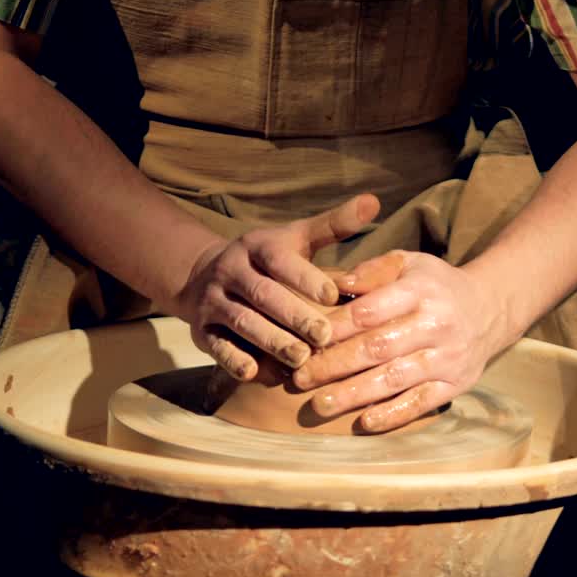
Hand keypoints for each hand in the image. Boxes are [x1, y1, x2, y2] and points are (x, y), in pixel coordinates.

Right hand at [172, 195, 380, 380]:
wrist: (204, 275)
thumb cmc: (269, 260)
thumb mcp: (296, 238)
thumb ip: (333, 225)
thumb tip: (373, 202)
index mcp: (257, 246)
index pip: (280, 260)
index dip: (305, 278)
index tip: (333, 296)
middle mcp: (231, 270)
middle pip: (263, 294)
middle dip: (293, 316)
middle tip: (324, 336)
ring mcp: (213, 300)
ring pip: (241, 321)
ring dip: (270, 341)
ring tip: (300, 359)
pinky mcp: (202, 330)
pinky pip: (217, 346)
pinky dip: (234, 360)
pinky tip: (256, 374)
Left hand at [291, 250, 518, 432]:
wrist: (490, 308)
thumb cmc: (435, 286)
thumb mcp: (409, 263)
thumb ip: (372, 272)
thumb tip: (335, 285)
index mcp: (420, 291)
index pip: (370, 311)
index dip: (335, 328)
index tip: (305, 340)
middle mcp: (436, 324)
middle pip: (378, 348)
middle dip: (335, 364)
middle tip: (300, 377)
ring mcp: (447, 358)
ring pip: (395, 379)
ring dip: (354, 394)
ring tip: (319, 404)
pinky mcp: (455, 384)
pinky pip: (421, 403)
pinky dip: (392, 414)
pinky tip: (364, 422)